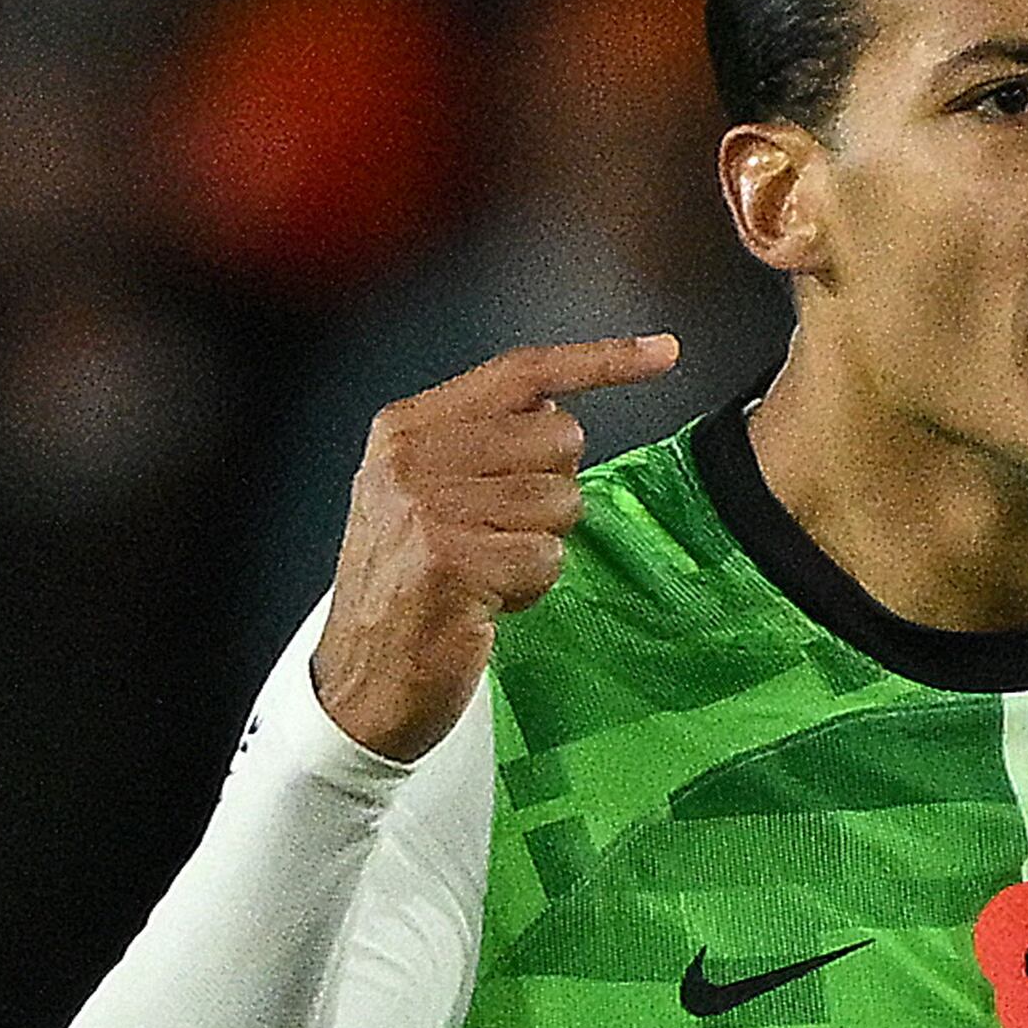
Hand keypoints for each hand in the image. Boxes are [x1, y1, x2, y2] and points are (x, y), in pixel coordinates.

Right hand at [312, 335, 679, 759]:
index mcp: (406, 427)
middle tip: (500, 535)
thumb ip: (486, 445)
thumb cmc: (413, 585)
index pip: (520, 372)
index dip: (600, 360)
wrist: (362, 677)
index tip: (665, 350)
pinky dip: (532, 586)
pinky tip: (487, 601)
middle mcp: (410, 456)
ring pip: (561, 501)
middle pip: (559, 437)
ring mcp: (425, 506)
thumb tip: (565, 414)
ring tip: (486, 571)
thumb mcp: (429, 494)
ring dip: (541, 546)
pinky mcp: (447, 560)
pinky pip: (546, 557)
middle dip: (554, 491)